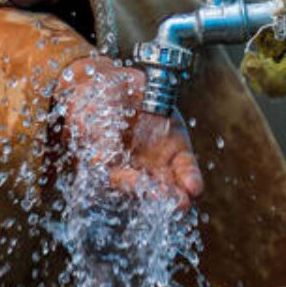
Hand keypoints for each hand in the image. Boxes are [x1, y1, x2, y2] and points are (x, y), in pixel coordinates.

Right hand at [54, 55, 203, 205]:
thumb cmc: (94, 105)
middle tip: (177, 203)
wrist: (113, 83)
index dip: (136, 186)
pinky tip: (194, 186)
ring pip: (171, 183)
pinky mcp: (176, 146)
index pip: (125, 182)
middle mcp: (137, 170)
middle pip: (152, 191)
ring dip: (181, 193)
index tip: (148, 190)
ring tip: (188, 196)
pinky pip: (185, 166)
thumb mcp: (91, 120)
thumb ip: (99, 141)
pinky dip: (190, 176)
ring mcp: (157, 160)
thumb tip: (101, 160)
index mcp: (113, 169)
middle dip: (165, 199)